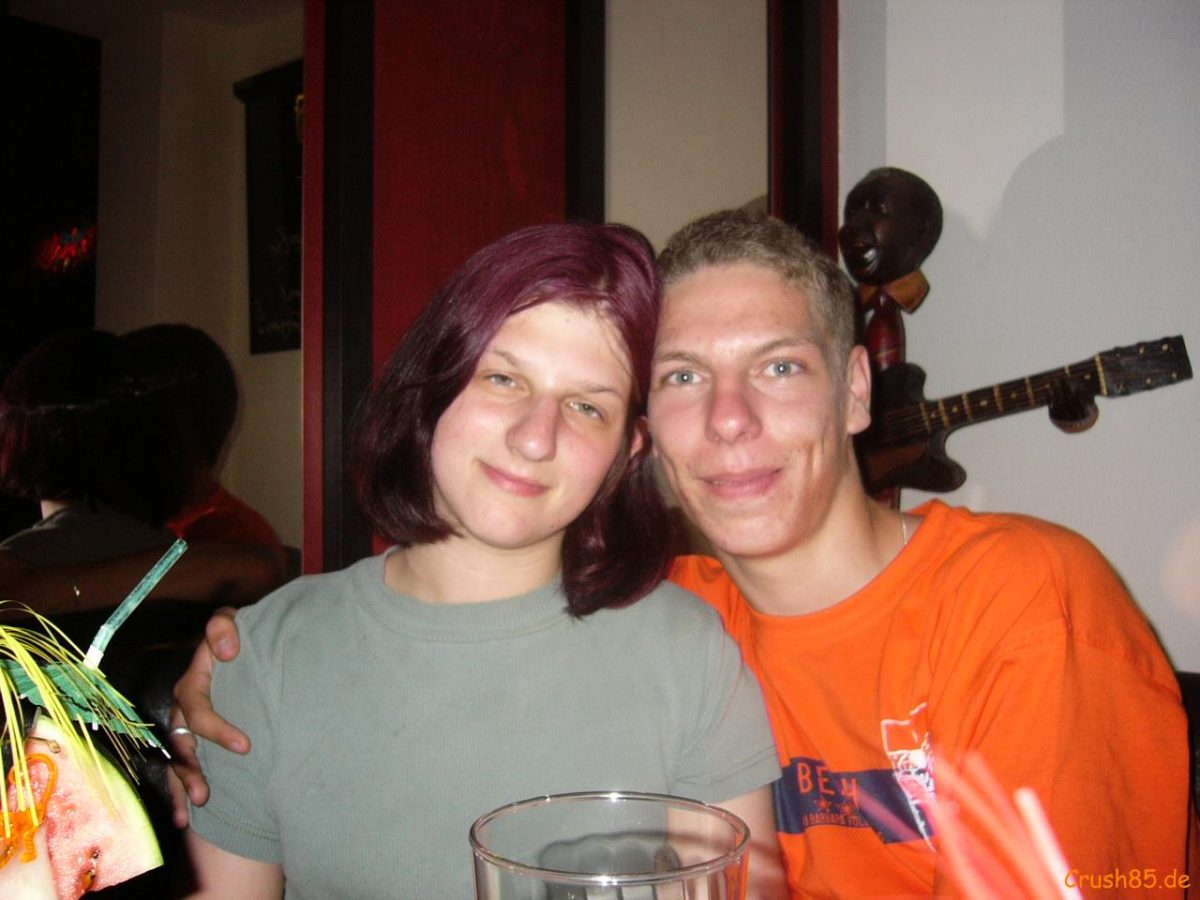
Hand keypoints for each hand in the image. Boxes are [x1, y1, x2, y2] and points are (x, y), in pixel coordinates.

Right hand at [167, 607, 245, 827]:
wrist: (241, 646)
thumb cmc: (238, 636)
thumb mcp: (230, 622)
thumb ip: (224, 626)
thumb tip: (227, 650)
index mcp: (193, 682)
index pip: (196, 707)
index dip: (215, 728)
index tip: (245, 746)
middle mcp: (183, 706)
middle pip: (180, 741)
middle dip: (191, 769)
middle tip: (208, 793)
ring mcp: (184, 726)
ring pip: (176, 759)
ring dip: (182, 785)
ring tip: (195, 808)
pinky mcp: (192, 740)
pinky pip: (178, 768)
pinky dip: (179, 793)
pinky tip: (184, 819)